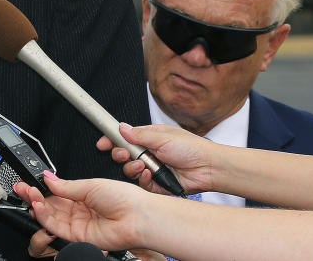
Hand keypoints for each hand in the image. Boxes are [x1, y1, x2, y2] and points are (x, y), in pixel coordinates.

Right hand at [15, 174, 148, 251]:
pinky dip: (45, 217)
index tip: (29, 181)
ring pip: (50, 216)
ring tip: (29, 194)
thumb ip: (65, 185)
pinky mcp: (77, 236)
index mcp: (82, 195)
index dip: (41, 187)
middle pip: (50, 204)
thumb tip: (47, 178)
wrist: (138, 216)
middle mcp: (79, 210)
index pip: (55, 192)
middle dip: (34, 195)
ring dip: (37, 204)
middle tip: (22, 187)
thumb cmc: (124, 198)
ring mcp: (77, 224)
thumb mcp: (90, 185)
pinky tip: (38, 206)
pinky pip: (56, 227)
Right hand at [96, 123, 214, 194]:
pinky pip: (141, 184)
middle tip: (124, 154)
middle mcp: (148, 153)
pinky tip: (148, 174)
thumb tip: (121, 128)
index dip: (112, 140)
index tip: (102, 143)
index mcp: (148, 138)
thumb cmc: (191, 148)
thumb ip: (139, 134)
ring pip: (130, 170)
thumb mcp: (163, 137)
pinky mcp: (157, 184)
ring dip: (132, 167)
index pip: (124, 138)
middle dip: (120, 154)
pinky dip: (142, 179)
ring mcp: (152, 169)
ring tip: (141, 165)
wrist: (209, 167)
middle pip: (123, 155)